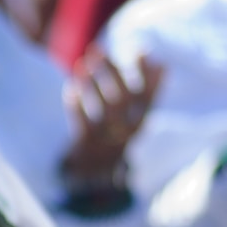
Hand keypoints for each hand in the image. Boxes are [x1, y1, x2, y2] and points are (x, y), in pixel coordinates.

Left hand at [61, 49, 162, 183]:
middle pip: (122, 98)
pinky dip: (75, 106)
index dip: (148, 74)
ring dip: (91, 84)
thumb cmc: (114, 136)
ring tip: (81, 64)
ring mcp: (106, 140)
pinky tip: (70, 88)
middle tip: (96, 49)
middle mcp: (126, 131)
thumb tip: (156, 59)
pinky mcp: (86, 146)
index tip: (143, 50)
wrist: (94, 176)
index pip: (148, 97)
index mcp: (140, 121)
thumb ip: (141, 93)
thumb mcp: (132, 117)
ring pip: (102, 110)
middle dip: (110, 71)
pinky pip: (82, 124)